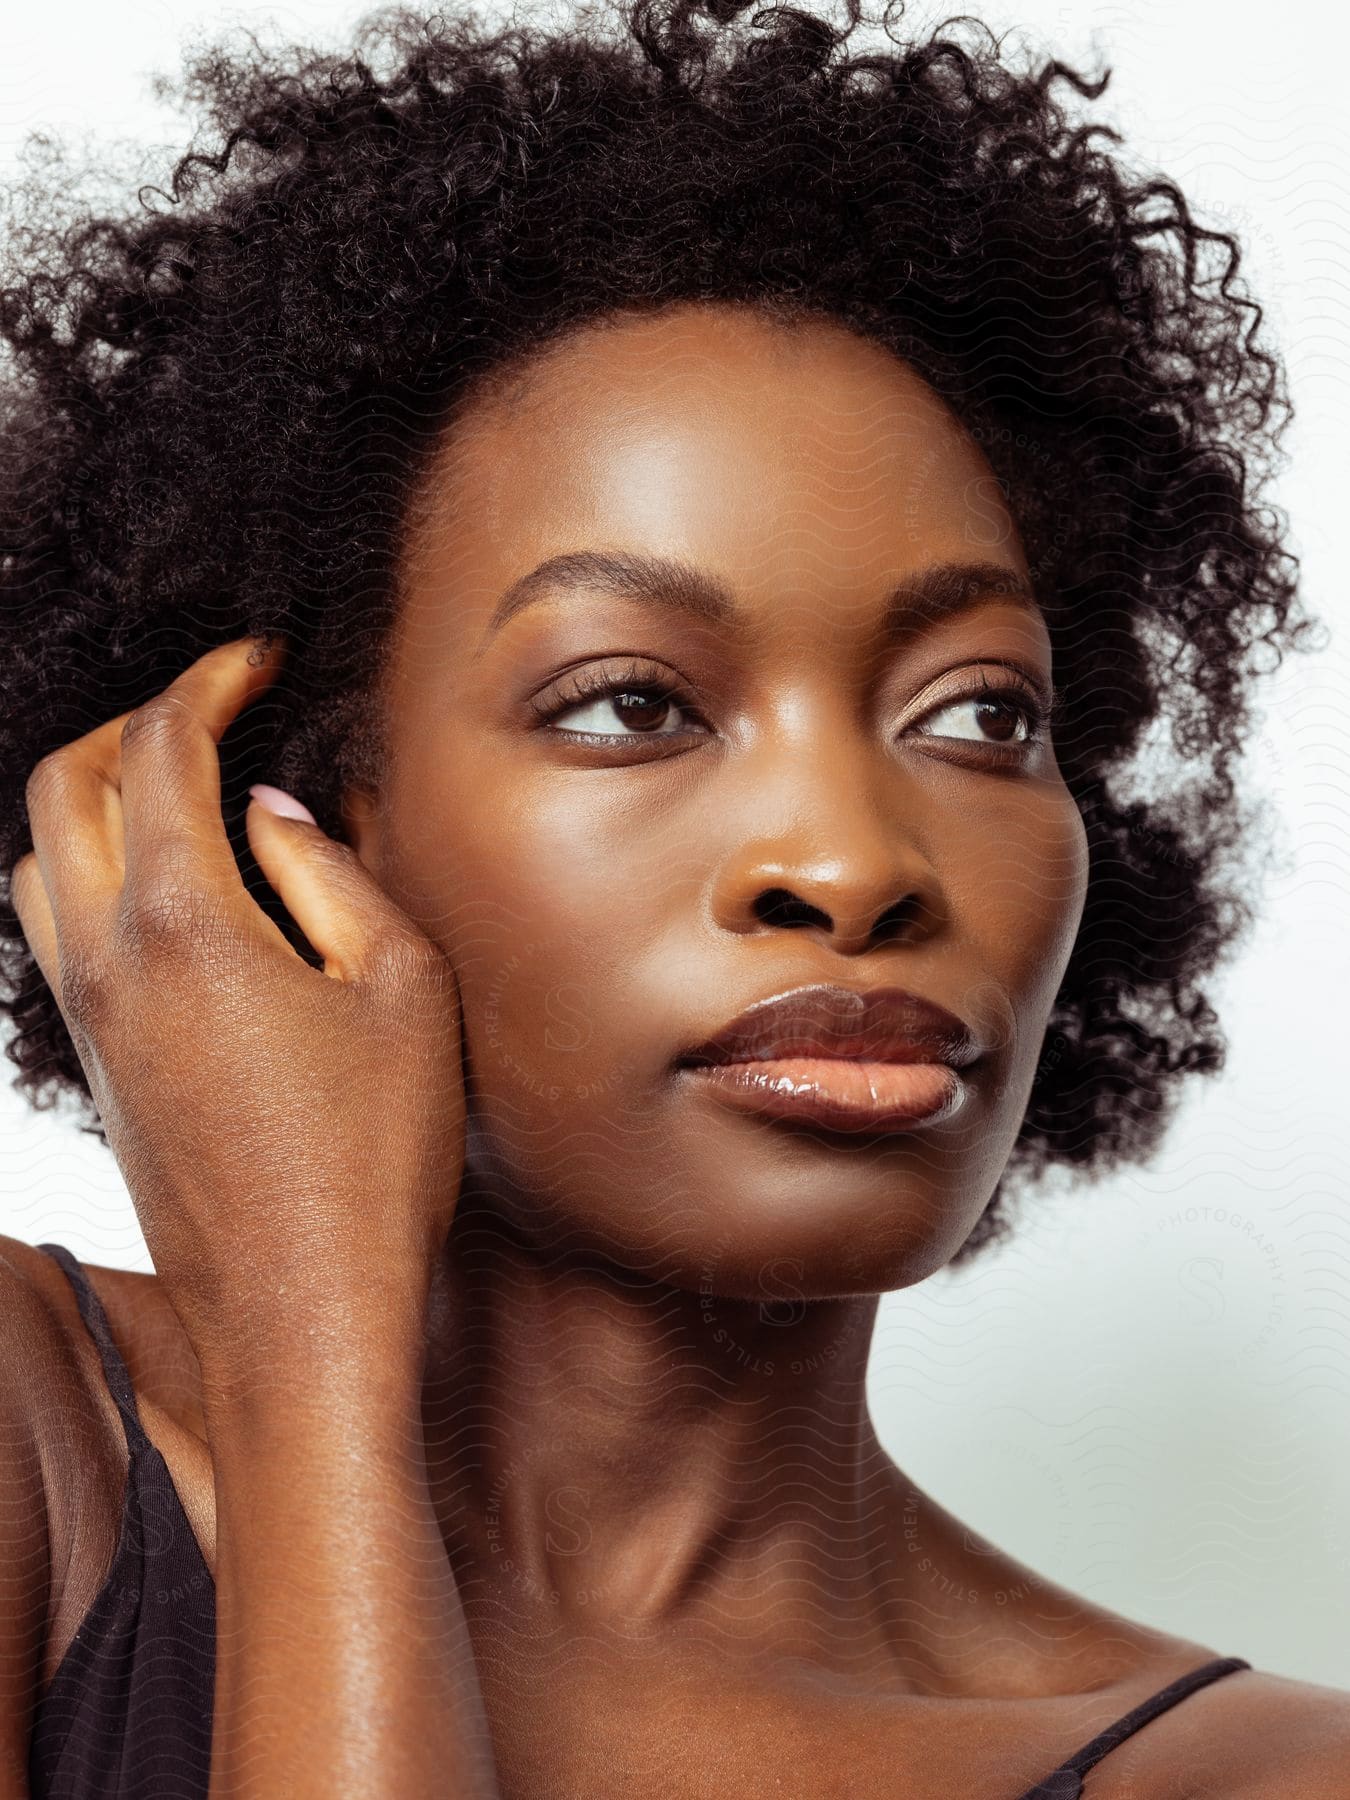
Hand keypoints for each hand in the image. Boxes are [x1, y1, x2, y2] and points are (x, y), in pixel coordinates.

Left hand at [11, 635, 464, 1373]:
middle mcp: (108, 960)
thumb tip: (273, 813)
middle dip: (130, 723)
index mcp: (185, 923)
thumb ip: (333, 874)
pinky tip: (173, 892)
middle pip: (64, 786)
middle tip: (210, 709)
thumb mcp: (403, 989)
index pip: (161, 750)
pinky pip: (58, 928)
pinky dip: (92, 871)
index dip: (208, 681)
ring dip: (93, 797)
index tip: (254, 661)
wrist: (302, 1310)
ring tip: (180, 790)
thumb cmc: (372, 1158)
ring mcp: (89, 1019)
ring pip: (40, 859)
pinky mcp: (97, 1066)